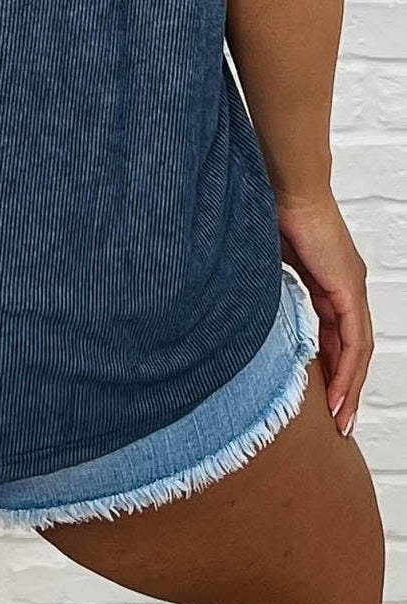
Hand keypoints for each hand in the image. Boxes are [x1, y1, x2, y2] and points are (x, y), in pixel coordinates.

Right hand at [275, 190, 371, 436]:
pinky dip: (349, 370)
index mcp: (327, 278)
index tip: (322, 395)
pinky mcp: (348, 288)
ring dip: (350, 386)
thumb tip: (244, 308)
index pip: (336, 332)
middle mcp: (346, 286)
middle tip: (338, 419)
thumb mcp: (265, 260)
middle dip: (346, 387)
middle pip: (352, 348)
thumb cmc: (268, 208)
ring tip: (340, 418)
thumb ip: (266, 286)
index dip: (331, 365)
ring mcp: (350, 287)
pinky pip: (355, 340)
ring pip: (358, 350)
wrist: (283, 183)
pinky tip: (340, 393)